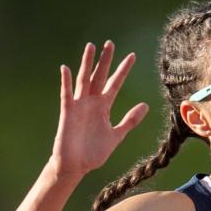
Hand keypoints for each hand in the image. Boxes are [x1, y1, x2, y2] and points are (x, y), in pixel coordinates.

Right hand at [50, 41, 149, 179]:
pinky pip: (66, 94)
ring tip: (91, 47)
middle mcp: (91, 102)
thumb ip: (129, 121)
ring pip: (84, 80)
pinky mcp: (68, 113)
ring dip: (87, 64)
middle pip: (99, 76)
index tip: (132, 56)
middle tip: (110, 43)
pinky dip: (66, 82)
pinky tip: (65, 68)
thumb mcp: (116, 136)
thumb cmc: (93, 153)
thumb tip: (145, 105)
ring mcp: (79, 106)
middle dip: (105, 61)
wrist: (76, 167)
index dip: (123, 70)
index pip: (115, 84)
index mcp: (103, 107)